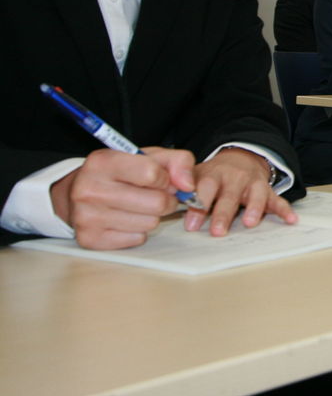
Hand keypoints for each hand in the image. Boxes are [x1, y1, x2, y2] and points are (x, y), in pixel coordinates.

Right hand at [50, 147, 195, 249]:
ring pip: (149, 223)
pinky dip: (138, 231)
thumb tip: (189, 186)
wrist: (77, 192)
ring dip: (153, 216)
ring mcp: (86, 216)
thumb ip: (178, 161)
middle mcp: (89, 189)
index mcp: (103, 161)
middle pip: (156, 203)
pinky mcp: (89, 239)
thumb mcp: (149, 156)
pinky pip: (136, 239)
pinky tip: (126, 219)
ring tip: (140, 206)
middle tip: (157, 196)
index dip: (166, 179)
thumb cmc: (121, 172)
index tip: (161, 179)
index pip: (153, 174)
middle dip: (166, 200)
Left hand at [184, 147, 296, 236]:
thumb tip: (166, 203)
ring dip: (254, 208)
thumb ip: (183, 188)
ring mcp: (253, 183)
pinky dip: (284, 210)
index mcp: (213, 174)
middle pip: (230, 195)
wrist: (240, 158)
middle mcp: (234, 178)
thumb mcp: (196, 175)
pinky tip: (291, 220)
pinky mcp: (268, 190)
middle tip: (217, 231)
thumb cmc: (213, 175)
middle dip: (223, 213)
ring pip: (256, 194)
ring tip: (250, 223)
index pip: (205, 187)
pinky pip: (278, 199)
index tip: (191, 224)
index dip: (199, 204)